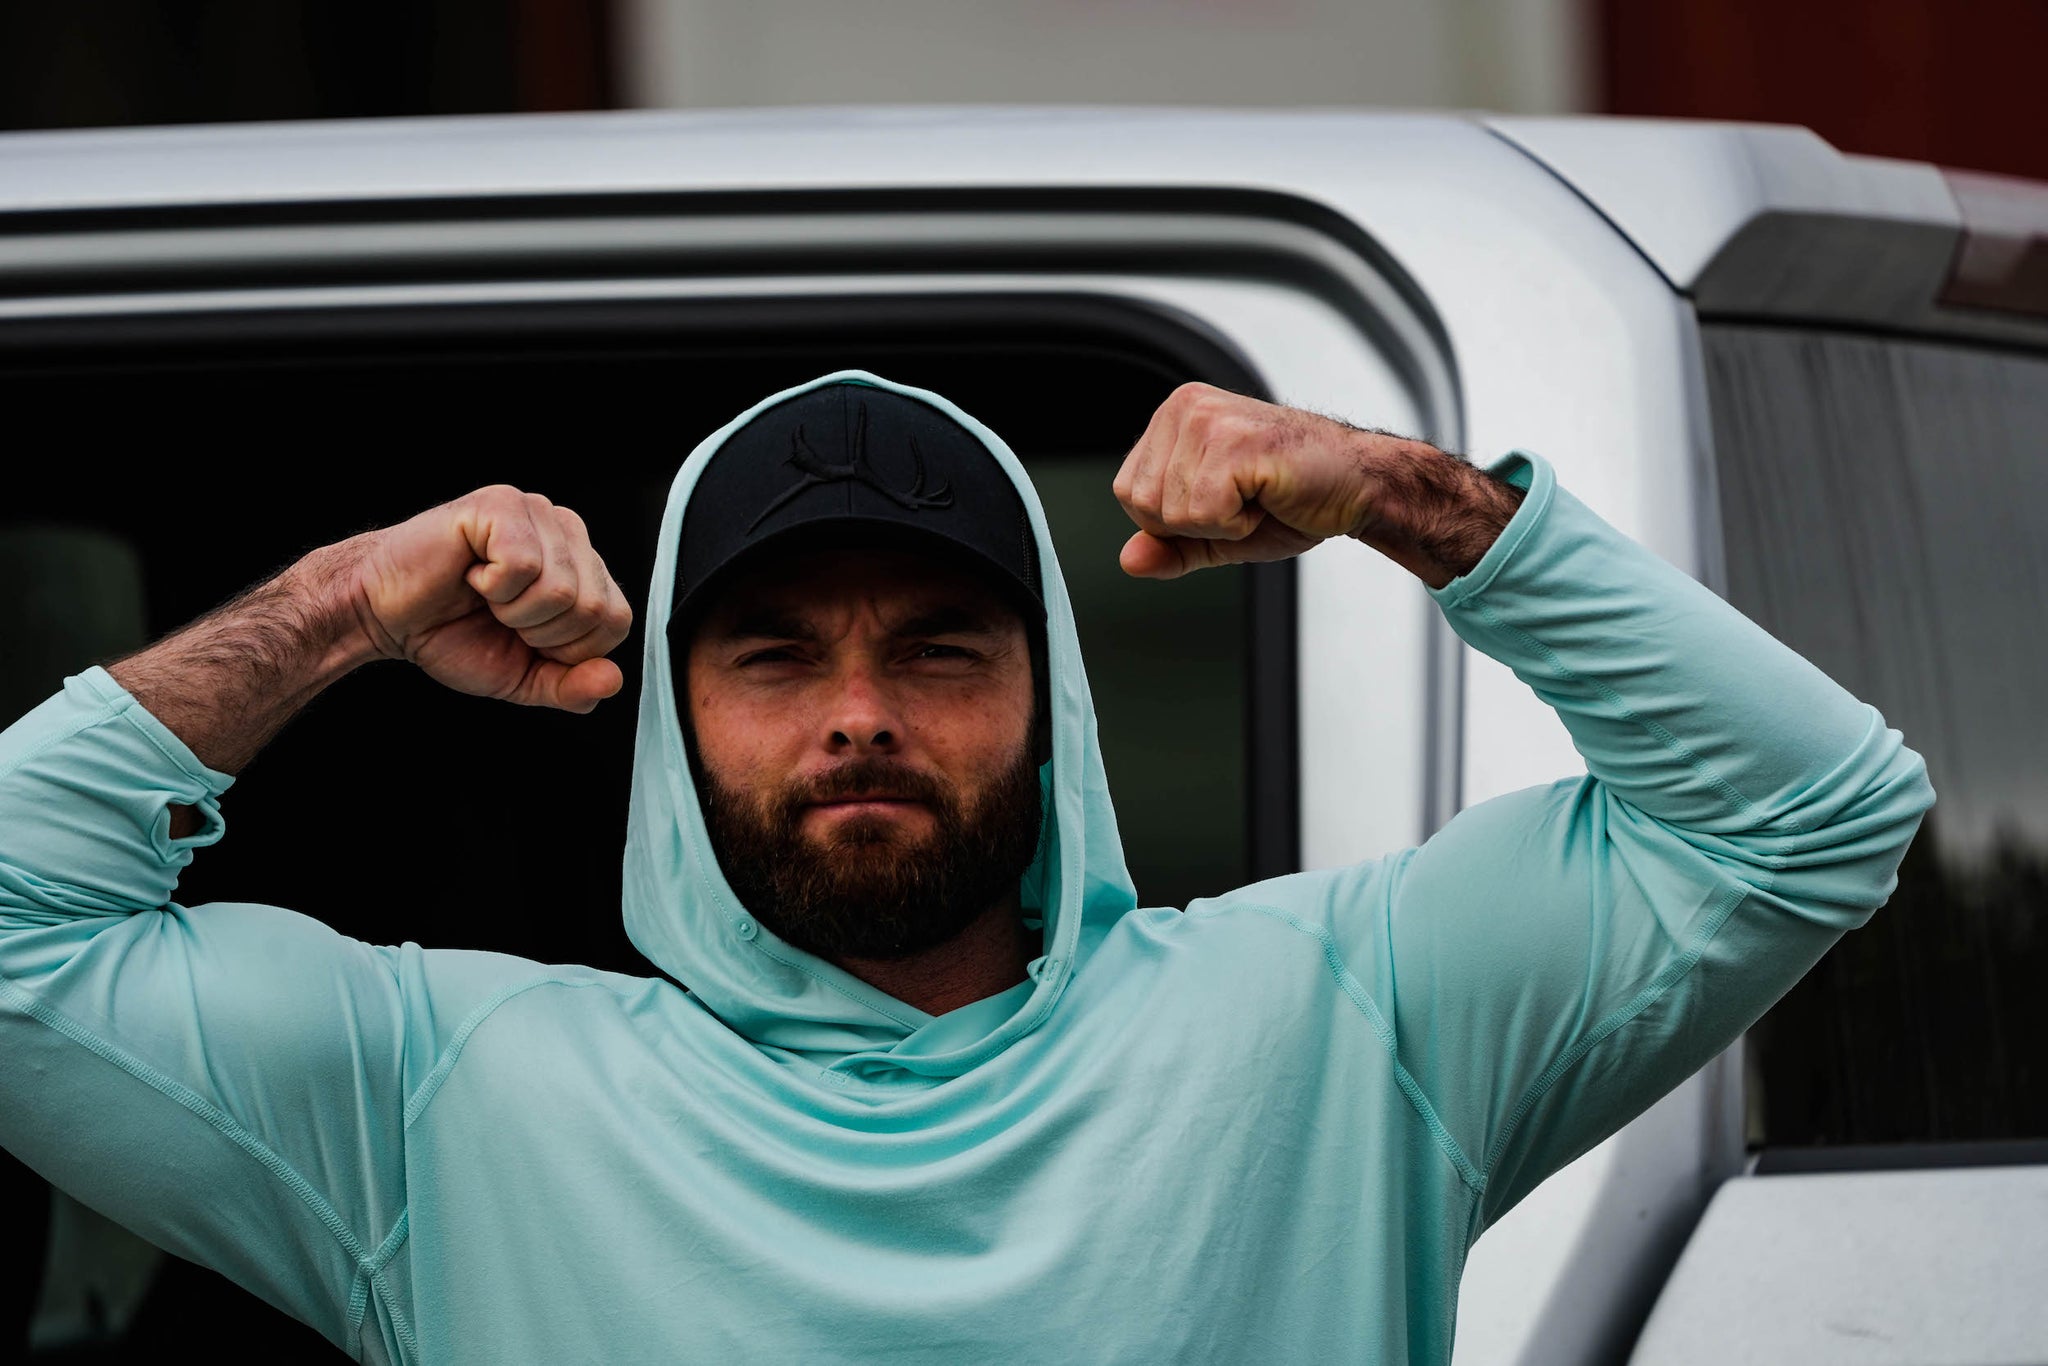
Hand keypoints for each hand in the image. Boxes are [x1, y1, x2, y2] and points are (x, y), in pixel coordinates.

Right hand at [351, 486, 633, 712]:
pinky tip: (471, 574)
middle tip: (498, 614)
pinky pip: (525, 564)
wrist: (384, 614)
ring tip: (484, 594)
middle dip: (539, 632)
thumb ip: (570, 686)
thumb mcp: (522, 676)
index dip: (567, 649)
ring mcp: (537, 512)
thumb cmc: (451, 634)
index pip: (616, 620)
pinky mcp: (501, 503)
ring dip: (512, 610)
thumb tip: (611, 681)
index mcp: (582, 567)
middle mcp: (567, 531)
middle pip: (594, 608)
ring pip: (562, 589)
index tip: (523, 635)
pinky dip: (492, 586)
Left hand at [1112, 384, 1382, 579]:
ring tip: (1257, 495)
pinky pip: (1204, 513)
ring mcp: (1208, 419)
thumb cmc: (1293, 498)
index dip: (1173, 521)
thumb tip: (1128, 561)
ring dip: (1221, 523)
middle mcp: (1185, 407)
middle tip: (1244, 500)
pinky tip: (1267, 495)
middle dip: (1195, 524)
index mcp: (1173, 417)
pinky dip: (1239, 523)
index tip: (1223, 502)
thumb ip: (1169, 547)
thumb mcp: (1217, 533)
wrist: (1357, 485)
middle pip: (1142, 505)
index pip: (1128, 494)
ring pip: (1172, 512)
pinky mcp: (1234, 440)